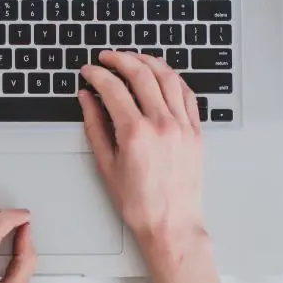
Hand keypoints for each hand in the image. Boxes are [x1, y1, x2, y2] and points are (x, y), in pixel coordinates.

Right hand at [78, 51, 208, 270]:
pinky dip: (173, 79)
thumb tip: (86, 99)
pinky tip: (162, 76)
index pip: (113, 88)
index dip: (97, 74)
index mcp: (136, 133)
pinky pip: (187, 94)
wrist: (171, 225)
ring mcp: (183, 126)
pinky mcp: (196, 131)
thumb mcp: (107, 165)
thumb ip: (95, 126)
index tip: (88, 71)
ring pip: (167, 77)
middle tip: (107, 57)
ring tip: (134, 58)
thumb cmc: (139, 204)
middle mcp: (162, 124)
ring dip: (148, 61)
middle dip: (120, 59)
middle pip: (141, 74)